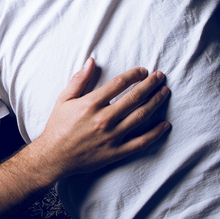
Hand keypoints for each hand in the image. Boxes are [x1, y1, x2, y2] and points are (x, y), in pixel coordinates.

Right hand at [31, 58, 170, 180]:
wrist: (54, 157)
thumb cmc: (58, 126)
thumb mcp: (64, 99)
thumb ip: (79, 80)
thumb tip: (91, 61)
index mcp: (91, 104)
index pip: (119, 83)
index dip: (134, 75)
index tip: (143, 71)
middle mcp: (104, 119)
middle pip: (134, 97)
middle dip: (150, 84)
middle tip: (160, 76)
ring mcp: (112, 136)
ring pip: (140, 116)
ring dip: (155, 102)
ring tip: (165, 92)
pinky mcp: (116, 152)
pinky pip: (141, 142)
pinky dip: (155, 133)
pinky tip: (165, 124)